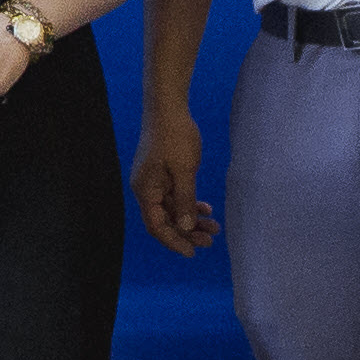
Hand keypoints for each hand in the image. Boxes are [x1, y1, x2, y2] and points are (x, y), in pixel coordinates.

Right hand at [131, 104, 218, 256]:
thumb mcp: (184, 170)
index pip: (156, 225)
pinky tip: (206, 209)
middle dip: (187, 232)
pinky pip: (176, 196)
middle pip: (165, 220)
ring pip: (173, 209)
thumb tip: (187, 228)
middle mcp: (146, 188)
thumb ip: (185, 200)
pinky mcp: (163, 174)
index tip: (192, 252)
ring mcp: (155, 181)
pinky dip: (190, 204)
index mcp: (145, 190)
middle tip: (210, 240)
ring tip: (214, 227)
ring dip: (192, 219)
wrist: (168, 107)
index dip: (174, 241)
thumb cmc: (174, 136)